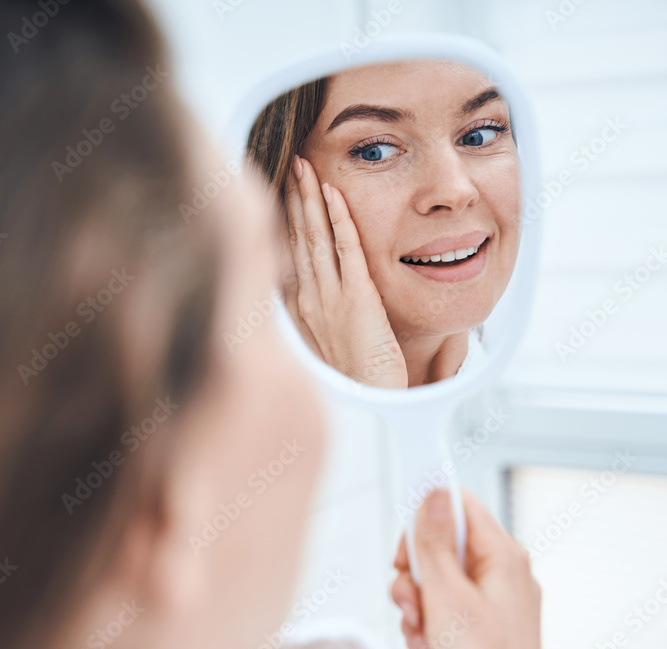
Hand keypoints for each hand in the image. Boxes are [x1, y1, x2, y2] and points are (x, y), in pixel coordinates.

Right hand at [283, 155, 406, 387]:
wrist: (367, 400)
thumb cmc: (354, 380)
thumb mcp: (325, 345)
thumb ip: (318, 316)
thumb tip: (314, 297)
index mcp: (298, 310)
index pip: (287, 253)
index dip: (284, 218)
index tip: (280, 189)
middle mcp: (308, 299)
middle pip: (295, 238)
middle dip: (292, 197)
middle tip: (290, 164)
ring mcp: (330, 297)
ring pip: (315, 237)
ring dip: (309, 198)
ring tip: (304, 166)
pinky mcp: (358, 298)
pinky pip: (346, 249)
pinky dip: (339, 217)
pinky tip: (333, 192)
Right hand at [391, 488, 602, 648]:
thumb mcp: (446, 598)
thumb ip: (434, 542)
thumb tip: (434, 490)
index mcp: (504, 556)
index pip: (458, 505)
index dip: (423, 520)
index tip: (403, 552)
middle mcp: (505, 572)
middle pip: (443, 545)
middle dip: (414, 575)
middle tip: (410, 605)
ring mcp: (497, 601)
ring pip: (439, 580)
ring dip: (417, 606)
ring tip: (422, 638)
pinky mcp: (487, 628)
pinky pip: (447, 609)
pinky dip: (430, 626)